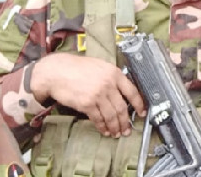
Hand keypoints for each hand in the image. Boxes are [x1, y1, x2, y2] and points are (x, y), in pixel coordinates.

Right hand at [31, 53, 146, 137]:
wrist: (57, 72)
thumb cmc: (78, 68)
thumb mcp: (101, 66)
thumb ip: (112, 77)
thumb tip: (122, 91)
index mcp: (115, 74)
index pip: (133, 91)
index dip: (139, 104)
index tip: (142, 113)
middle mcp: (109, 84)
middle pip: (122, 107)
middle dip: (126, 121)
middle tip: (127, 129)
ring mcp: (98, 95)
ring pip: (112, 115)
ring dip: (115, 127)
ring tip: (117, 133)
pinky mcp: (86, 104)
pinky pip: (98, 118)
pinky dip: (102, 126)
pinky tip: (104, 130)